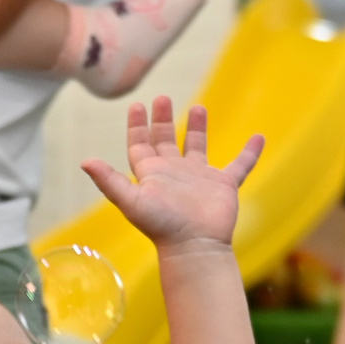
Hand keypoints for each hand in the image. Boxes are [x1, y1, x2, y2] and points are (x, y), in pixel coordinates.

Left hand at [80, 98, 261, 252]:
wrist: (195, 246)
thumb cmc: (162, 225)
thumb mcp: (130, 201)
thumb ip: (109, 180)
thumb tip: (84, 161)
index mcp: (152, 174)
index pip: (140, 145)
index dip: (137, 126)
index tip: (136, 106)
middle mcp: (174, 173)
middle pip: (166, 141)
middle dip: (163, 119)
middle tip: (162, 98)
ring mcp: (200, 178)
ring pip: (198, 147)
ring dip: (197, 128)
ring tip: (198, 106)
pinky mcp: (224, 185)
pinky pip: (240, 165)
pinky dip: (250, 152)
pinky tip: (259, 137)